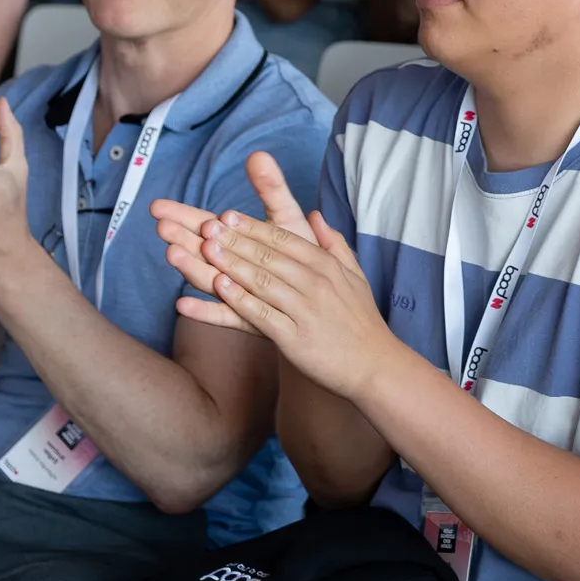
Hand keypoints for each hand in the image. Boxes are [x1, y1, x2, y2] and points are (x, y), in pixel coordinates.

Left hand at [158, 153, 402, 395]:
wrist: (374, 366)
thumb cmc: (360, 321)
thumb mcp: (355, 275)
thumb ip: (334, 243)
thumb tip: (316, 215)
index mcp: (327, 265)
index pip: (284, 239)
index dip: (253, 227)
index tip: (227, 216)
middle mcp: (316, 283)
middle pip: (268, 256)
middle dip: (235, 240)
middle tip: (206, 227)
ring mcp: (305, 310)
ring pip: (261, 281)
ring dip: (231, 264)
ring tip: (205, 250)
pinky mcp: (294, 338)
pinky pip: (260, 314)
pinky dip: (238, 299)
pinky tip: (219, 287)